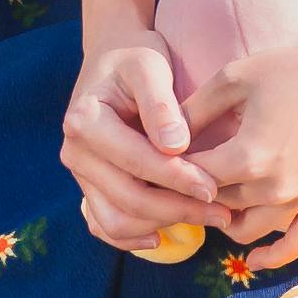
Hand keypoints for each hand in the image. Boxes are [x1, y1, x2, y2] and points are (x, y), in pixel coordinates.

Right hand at [62, 34, 216, 250]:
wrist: (112, 60)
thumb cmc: (134, 59)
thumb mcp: (148, 66)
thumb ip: (160, 103)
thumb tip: (176, 146)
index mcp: (84, 120)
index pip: (135, 161)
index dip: (177, 178)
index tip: (214, 187)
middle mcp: (74, 151)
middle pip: (128, 198)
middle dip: (178, 209)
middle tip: (223, 212)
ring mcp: (80, 174)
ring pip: (116, 220)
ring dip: (163, 225)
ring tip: (206, 219)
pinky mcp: (89, 187)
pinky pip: (105, 225)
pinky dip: (132, 238)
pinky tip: (164, 236)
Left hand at [179, 34, 297, 265]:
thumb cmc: (293, 68)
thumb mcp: (235, 78)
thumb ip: (194, 109)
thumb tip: (162, 136)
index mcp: (248, 156)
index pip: (195, 179)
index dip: (172, 173)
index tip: (158, 166)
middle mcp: (274, 186)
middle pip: (219, 203)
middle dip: (195, 195)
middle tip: (178, 187)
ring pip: (249, 228)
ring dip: (226, 220)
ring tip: (211, 204)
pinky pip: (296, 243)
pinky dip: (273, 256)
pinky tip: (252, 260)